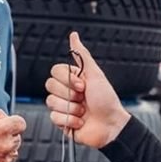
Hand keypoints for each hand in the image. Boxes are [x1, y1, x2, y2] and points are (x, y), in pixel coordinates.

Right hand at [45, 32, 129, 148]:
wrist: (110, 125)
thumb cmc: (107, 100)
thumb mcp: (95, 74)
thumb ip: (82, 55)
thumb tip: (74, 36)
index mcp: (73, 79)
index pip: (55, 71)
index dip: (67, 79)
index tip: (83, 84)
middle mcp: (66, 91)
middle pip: (49, 85)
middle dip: (69, 94)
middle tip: (83, 98)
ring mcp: (63, 107)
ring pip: (50, 102)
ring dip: (70, 108)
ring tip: (83, 111)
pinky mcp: (62, 121)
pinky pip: (54, 117)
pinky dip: (69, 120)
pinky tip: (80, 121)